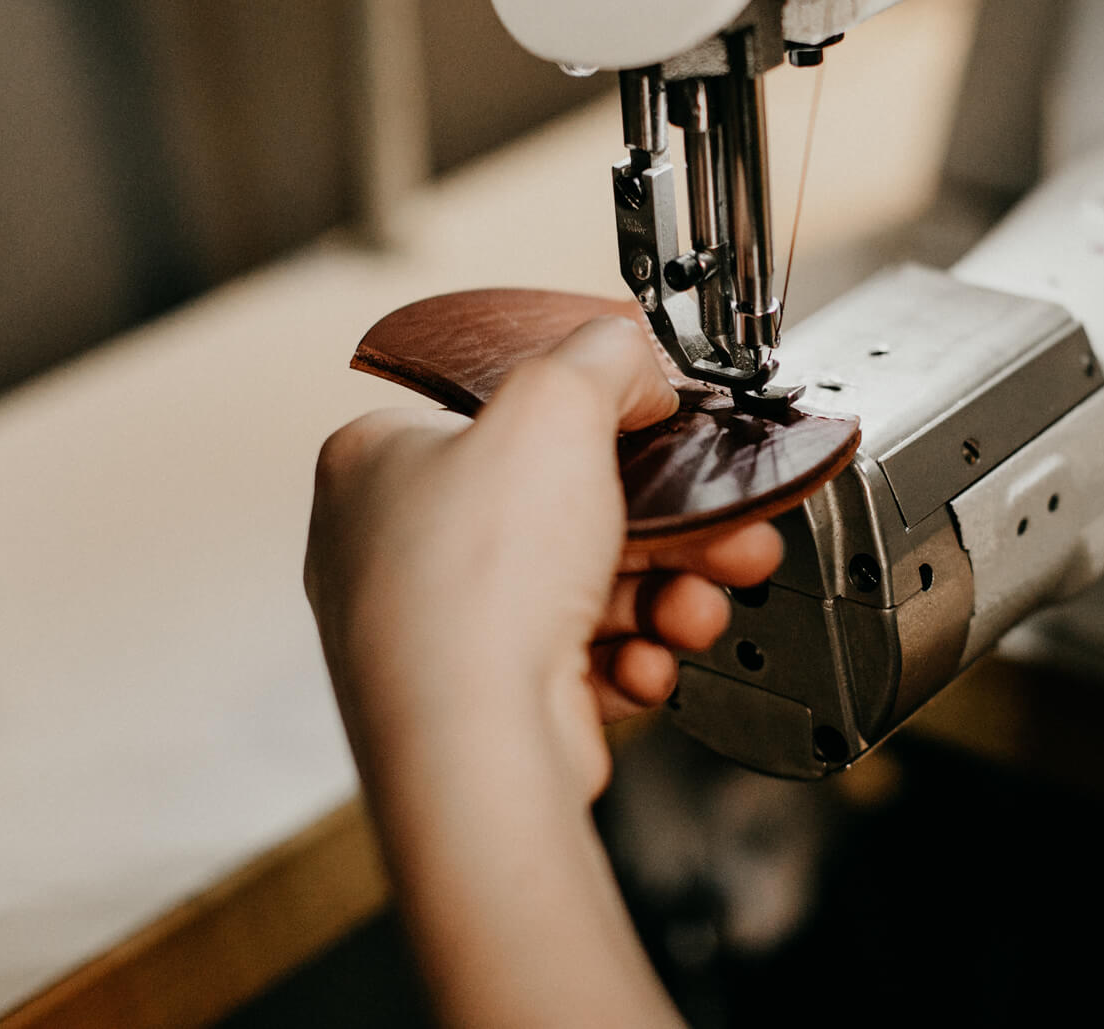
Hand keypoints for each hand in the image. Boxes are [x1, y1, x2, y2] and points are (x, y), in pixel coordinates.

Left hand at [304, 316, 781, 801]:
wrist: (476, 749)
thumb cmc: (476, 586)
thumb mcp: (555, 404)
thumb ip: (602, 355)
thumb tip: (630, 359)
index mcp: (379, 462)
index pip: (500, 414)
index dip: (591, 418)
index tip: (656, 424)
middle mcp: (396, 547)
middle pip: (565, 509)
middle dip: (667, 522)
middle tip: (724, 520)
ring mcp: (438, 635)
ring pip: (585, 590)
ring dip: (666, 592)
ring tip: (702, 600)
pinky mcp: (485, 704)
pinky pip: (581, 662)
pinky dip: (632, 658)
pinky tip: (650, 658)